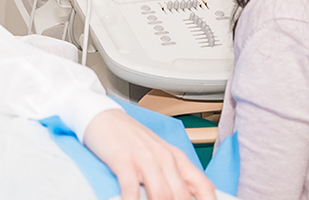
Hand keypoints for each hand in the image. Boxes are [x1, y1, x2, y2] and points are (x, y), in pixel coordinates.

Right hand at [83, 109, 218, 199]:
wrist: (104, 117)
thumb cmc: (131, 140)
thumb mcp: (159, 156)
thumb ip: (174, 177)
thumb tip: (186, 196)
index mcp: (178, 159)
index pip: (204, 187)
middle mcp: (165, 159)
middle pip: (182, 197)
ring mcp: (145, 159)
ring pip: (162, 195)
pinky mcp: (124, 160)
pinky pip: (132, 189)